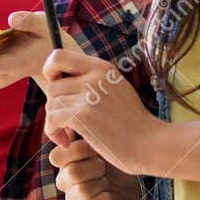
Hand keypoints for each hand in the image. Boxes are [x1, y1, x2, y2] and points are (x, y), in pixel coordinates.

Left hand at [41, 47, 166, 175]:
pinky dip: (54, 133)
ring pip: (51, 103)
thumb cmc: (133, 124)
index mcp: (101, 67)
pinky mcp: (82, 116)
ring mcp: (88, 95)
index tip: (57, 89)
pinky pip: (52, 120)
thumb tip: (64, 78)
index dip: (50, 71)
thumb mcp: (117, 89)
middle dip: (54, 105)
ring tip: (69, 133)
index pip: (58, 56)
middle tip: (66, 121)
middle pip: (52, 85)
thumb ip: (94, 80)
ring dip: (55, 122)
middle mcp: (94, 76)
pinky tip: (67, 141)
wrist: (150, 144)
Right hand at [48, 139, 151, 199]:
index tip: (96, 150)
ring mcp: (72, 199)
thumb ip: (86, 133)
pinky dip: (105, 199)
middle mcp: (64, 180)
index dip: (79, 151)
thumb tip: (73, 123)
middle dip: (96, 167)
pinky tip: (110, 197)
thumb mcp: (104, 143)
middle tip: (105, 167)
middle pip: (71, 172)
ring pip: (81, 190)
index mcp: (65, 161)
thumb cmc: (120, 161)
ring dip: (102, 184)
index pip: (56, 156)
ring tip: (108, 182)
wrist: (140, 187)